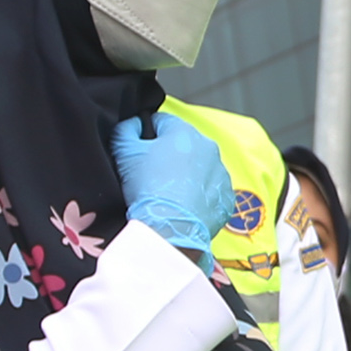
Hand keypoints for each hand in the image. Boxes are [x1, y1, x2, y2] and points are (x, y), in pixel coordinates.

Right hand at [111, 114, 236, 253]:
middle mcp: (209, 148)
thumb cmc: (146, 187)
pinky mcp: (226, 198)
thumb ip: (126, 129)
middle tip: (152, 176)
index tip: (139, 153)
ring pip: (200, 167)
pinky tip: (183, 207)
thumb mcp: (123, 152)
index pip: (162, 122)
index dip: (146, 135)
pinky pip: (211, 191)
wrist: (169, 229)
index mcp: (185, 131)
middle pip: (184, 144)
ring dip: (186, 175)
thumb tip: (134, 124)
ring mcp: (221, 174)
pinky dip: (199, 196)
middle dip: (169, 155)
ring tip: (168, 194)